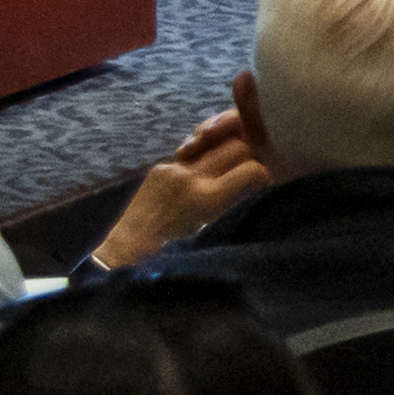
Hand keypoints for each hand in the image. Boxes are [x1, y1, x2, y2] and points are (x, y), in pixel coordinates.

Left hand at [87, 109, 267, 268]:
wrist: (131, 245)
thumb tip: (257, 182)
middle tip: (245, 170)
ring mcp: (173, 168)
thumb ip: (233, 200)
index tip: (262, 181)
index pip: (251, 169)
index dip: (262, 174)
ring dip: (222, 154)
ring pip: (212, 147)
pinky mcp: (160, 166)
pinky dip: (198, 164)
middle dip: (246, 156)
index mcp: (208, 197)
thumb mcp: (211, 226)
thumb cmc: (176, 247)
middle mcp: (191, 177)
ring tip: (222, 169)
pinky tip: (194, 180)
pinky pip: (190, 157)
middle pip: (235, 147)